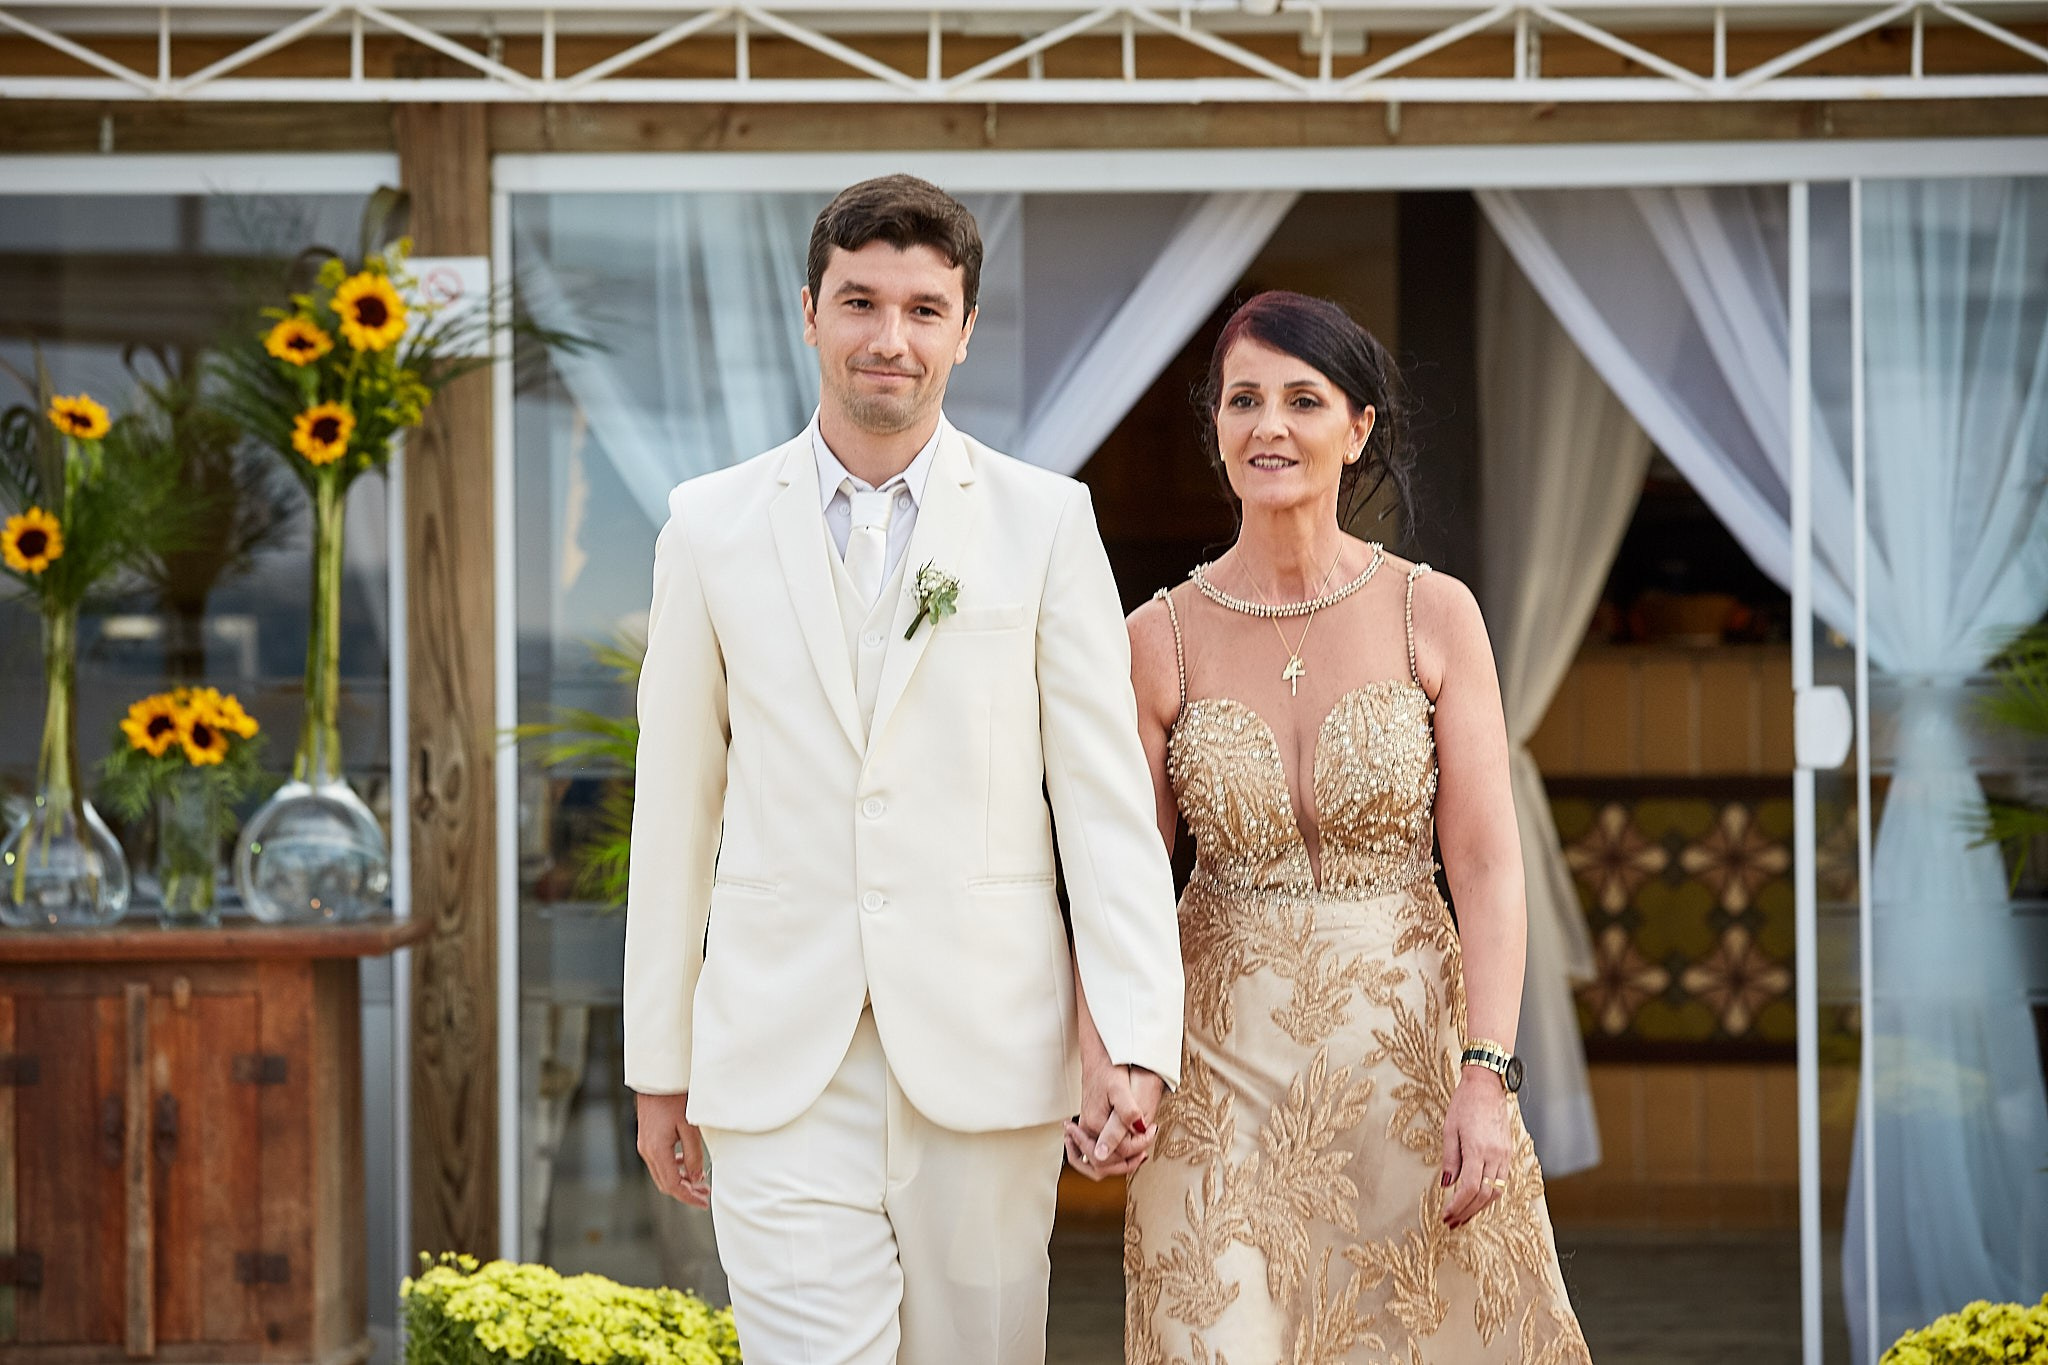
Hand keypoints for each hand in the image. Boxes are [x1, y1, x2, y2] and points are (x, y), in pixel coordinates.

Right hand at [636, 1091, 710, 1207]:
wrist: (656, 1080)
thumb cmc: (674, 1100)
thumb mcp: (690, 1128)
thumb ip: (693, 1155)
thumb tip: (696, 1179)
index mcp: (657, 1151)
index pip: (673, 1185)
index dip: (688, 1197)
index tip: (703, 1203)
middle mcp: (647, 1151)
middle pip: (666, 1183)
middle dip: (686, 1191)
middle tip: (705, 1194)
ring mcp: (644, 1146)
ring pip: (662, 1174)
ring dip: (680, 1180)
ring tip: (699, 1181)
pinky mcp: (646, 1140)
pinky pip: (659, 1163)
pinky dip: (673, 1168)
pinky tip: (687, 1164)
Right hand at [1067, 1063, 1163, 1179]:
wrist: (1097, 1057)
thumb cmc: (1108, 1069)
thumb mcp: (1120, 1088)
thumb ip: (1126, 1113)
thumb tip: (1135, 1133)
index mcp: (1094, 1123)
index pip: (1119, 1152)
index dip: (1140, 1145)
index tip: (1152, 1129)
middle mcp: (1087, 1129)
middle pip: (1104, 1164)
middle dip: (1127, 1162)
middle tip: (1145, 1150)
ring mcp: (1086, 1128)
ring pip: (1098, 1160)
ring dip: (1117, 1162)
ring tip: (1137, 1153)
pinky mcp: (1089, 1124)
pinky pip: (1096, 1148)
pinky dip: (1110, 1154)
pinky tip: (1125, 1146)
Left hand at [1439, 1069, 1511, 1227]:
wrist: (1488, 1086)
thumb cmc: (1465, 1103)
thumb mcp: (1450, 1129)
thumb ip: (1450, 1159)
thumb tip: (1446, 1184)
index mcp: (1478, 1149)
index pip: (1469, 1188)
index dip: (1458, 1206)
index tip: (1446, 1216)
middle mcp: (1495, 1155)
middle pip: (1484, 1195)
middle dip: (1467, 1212)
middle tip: (1452, 1223)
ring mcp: (1505, 1155)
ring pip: (1496, 1192)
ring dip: (1479, 1207)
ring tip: (1463, 1216)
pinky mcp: (1509, 1152)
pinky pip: (1502, 1181)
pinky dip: (1490, 1195)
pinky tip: (1478, 1200)